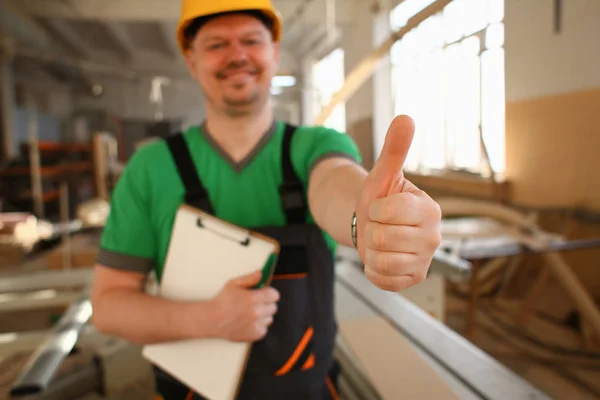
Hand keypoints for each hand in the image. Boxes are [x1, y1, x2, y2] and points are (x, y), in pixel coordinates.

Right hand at [211, 270, 279, 341]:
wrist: (212, 320)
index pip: (274, 295)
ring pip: (269, 318)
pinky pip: (264, 328)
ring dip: (263, 315)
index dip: (269, 293)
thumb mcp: (234, 284)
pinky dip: (259, 325)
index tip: (264, 293)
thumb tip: (261, 273)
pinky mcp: (255, 335)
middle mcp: (256, 312)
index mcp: (253, 298)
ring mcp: (256, 325)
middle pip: (273, 307)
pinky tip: (248, 322)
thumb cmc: (222, 301)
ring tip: (249, 313)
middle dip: (266, 304)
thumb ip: (250, 278)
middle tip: (255, 303)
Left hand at [355, 115, 441, 291]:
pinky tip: (381, 258)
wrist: (375, 226)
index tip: (381, 207)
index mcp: (429, 209)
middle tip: (380, 225)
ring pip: (380, 259)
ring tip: (380, 241)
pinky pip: (381, 278)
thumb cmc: (381, 198)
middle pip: (381, 237)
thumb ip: (394, 149)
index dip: (374, 208)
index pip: (387, 211)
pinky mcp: (413, 280)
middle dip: (371, 229)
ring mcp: (425, 260)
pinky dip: (372, 269)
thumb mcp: (384, 174)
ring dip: (370, 250)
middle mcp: (433, 236)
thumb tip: (405, 117)